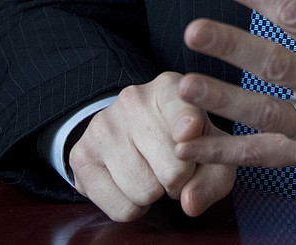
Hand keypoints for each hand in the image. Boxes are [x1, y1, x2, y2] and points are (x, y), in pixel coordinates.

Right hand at [68, 71, 234, 220]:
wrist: (134, 134)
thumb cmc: (185, 141)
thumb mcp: (211, 150)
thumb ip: (214, 177)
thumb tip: (189, 202)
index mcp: (170, 87)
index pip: (182, 112)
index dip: (188, 127)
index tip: (189, 131)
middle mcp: (133, 98)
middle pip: (172, 168)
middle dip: (180, 179)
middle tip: (174, 166)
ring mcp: (103, 125)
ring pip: (145, 191)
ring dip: (156, 193)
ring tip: (153, 171)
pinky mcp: (81, 155)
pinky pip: (121, 208)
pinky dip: (134, 207)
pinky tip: (133, 182)